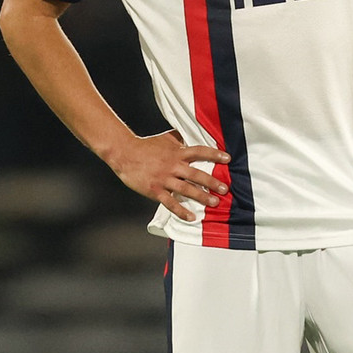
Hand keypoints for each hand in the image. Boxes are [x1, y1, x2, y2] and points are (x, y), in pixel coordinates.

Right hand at [107, 130, 229, 221]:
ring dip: (202, 196)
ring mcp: (164, 179)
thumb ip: (178, 139)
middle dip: (212, 182)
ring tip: (214, 202)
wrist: (124, 153)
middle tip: (225, 188)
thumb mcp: (164, 139)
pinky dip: (181, 211)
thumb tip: (189, 136)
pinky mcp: (155, 190)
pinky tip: (191, 217)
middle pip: (196, 174)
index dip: (214, 154)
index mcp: (176, 153)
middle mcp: (173, 165)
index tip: (227, 159)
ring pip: (186, 189)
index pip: (199, 152)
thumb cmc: (145, 146)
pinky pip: (170, 202)